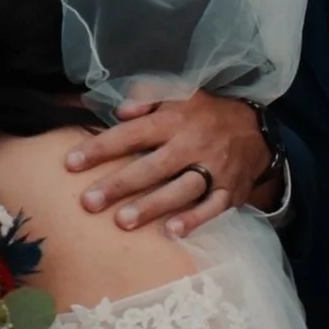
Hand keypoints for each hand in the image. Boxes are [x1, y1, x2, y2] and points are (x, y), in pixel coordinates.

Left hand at [63, 91, 271, 237]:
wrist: (257, 130)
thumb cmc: (204, 115)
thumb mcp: (179, 96)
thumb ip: (147, 99)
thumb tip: (119, 110)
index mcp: (175, 120)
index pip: (133, 133)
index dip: (102, 148)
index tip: (70, 163)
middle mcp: (193, 145)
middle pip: (153, 166)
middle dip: (120, 184)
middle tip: (89, 202)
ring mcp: (214, 169)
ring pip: (181, 189)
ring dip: (152, 206)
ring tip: (122, 222)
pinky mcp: (230, 191)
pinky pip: (213, 208)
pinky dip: (194, 220)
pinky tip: (171, 232)